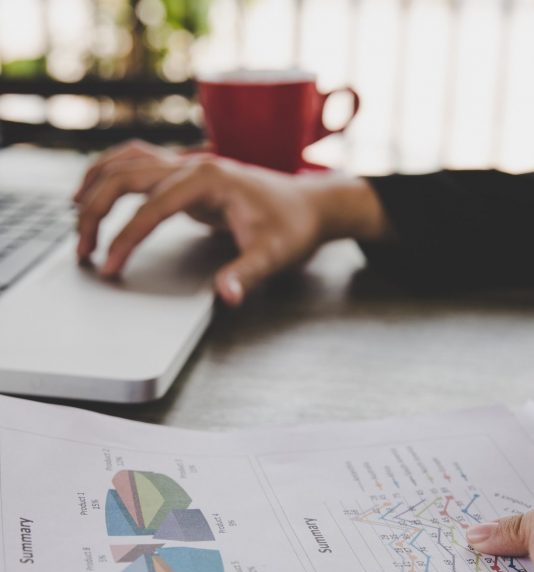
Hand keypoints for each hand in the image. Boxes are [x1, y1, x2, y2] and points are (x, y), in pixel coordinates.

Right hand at [75, 143, 390, 305]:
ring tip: (77, 221)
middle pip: (125, 177)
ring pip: (124, 163)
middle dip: (97, 212)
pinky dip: (109, 174)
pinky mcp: (185, 174)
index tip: (109, 267)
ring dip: (95, 188)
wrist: (308, 206)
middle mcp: (192, 164)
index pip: (152, 208)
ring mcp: (187, 165)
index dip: (126, 239)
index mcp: (208, 179)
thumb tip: (225, 297)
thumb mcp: (273, 255)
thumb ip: (246, 274)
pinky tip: (95, 192)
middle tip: (83, 251)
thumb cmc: (291, 228)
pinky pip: (136, 164)